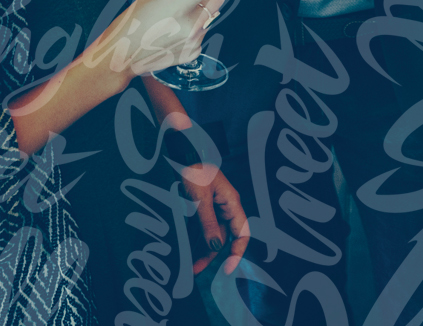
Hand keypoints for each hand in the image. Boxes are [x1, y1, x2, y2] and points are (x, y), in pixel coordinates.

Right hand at [83, 0, 249, 77]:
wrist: (119, 59)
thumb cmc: (129, 25)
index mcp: (178, 7)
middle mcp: (190, 26)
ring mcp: (194, 42)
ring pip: (209, 14)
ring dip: (200, 7)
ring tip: (173, 13)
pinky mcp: (194, 53)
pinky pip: (203, 30)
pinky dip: (194, 24)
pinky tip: (173, 29)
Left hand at [179, 161, 250, 275]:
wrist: (181, 151)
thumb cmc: (194, 169)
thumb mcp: (200, 198)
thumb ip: (208, 222)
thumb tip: (215, 246)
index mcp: (232, 203)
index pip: (242, 234)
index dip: (237, 253)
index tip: (227, 270)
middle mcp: (225, 207)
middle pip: (223, 238)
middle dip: (211, 256)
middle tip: (195, 270)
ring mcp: (213, 207)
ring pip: (211, 235)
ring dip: (200, 249)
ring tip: (188, 265)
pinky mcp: (201, 206)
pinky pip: (201, 227)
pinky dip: (194, 239)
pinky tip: (185, 249)